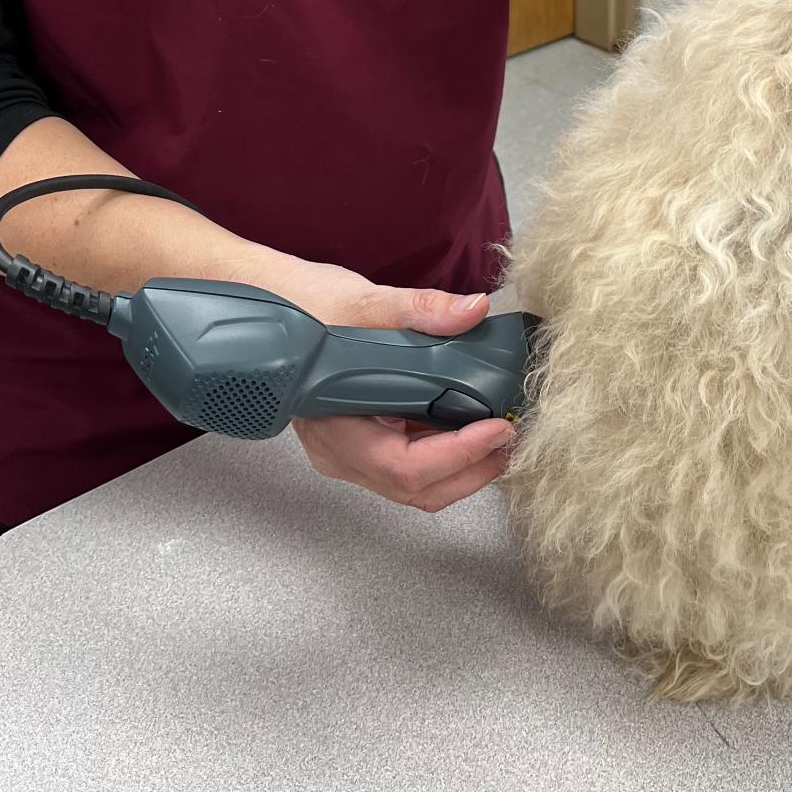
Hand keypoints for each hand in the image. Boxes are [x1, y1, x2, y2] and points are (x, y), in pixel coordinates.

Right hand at [283, 268, 516, 513]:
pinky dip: (446, 455)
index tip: (498, 427)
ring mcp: (350, 454)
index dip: (457, 454)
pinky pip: (410, 466)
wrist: (280, 306)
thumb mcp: (366, 303)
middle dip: (470, 470)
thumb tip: (474, 310)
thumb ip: (421, 309)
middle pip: (414, 488)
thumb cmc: (309, 307)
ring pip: (414, 485)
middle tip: (511, 437)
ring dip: (463, 468)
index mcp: (335, 429)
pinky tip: (471, 426)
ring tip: (500, 435)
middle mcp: (340, 453)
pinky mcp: (364, 443)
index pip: (403, 466)